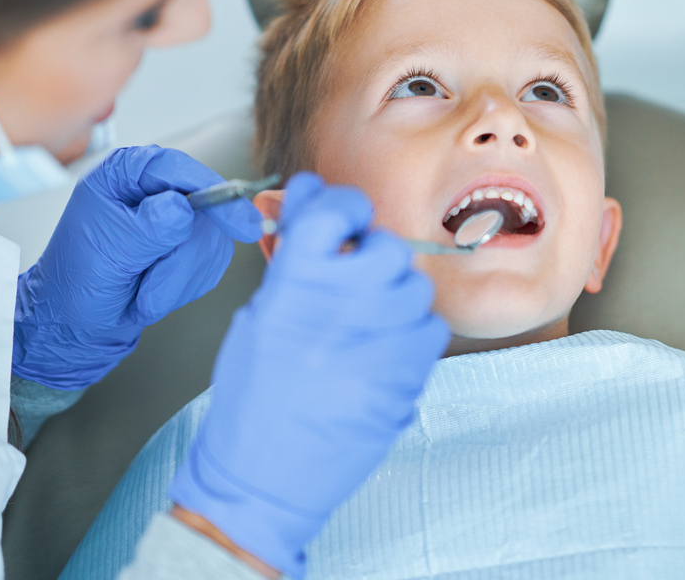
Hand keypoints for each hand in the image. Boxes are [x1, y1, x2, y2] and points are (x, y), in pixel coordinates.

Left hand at [12, 145, 261, 389]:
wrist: (76, 324)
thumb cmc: (77, 282)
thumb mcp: (109, 251)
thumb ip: (148, 228)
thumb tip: (183, 208)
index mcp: (125, 174)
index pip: (180, 170)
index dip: (214, 194)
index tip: (240, 224)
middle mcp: (153, 189)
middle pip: (204, 210)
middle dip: (181, 260)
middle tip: (151, 290)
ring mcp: (176, 217)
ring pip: (211, 241)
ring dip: (180, 279)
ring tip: (144, 294)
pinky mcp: (190, 244)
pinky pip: (211, 262)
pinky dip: (185, 286)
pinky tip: (156, 292)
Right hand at [168, 173, 448, 575]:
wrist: (262, 479)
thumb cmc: (253, 402)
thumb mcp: (258, 319)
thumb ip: (293, 263)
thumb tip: (311, 204)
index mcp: (292, 286)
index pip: (333, 211)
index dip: (344, 206)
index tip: (346, 215)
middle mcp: (337, 307)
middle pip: (388, 248)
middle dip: (376, 258)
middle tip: (360, 279)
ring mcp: (376, 342)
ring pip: (415, 289)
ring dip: (397, 299)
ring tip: (369, 326)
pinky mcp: (405, 377)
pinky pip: (431, 330)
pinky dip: (414, 336)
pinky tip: (385, 355)